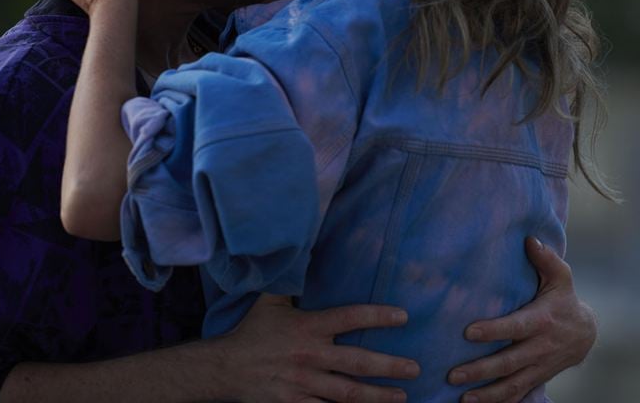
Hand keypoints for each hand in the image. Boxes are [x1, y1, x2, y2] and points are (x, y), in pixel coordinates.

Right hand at [213, 293, 419, 402]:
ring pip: (347, 393)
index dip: (377, 317)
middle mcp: (309, 355)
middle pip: (356, 362)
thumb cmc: (252, 332)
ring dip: (377, 397)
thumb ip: (291, 282)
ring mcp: (303, 383)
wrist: (224, 368)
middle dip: (388, 366)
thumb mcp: (270, 302)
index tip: (403, 316)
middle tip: (414, 368)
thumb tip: (303, 251)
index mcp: (307, 327)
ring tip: (402, 396)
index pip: (348, 318)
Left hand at [447, 238, 596, 402]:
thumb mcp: (561, 278)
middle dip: (481, 370)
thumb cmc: (564, 300)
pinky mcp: (537, 378)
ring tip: (462, 398)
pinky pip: (518, 395)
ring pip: (512, 384)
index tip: (469, 332)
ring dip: (487, 394)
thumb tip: (529, 239)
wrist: (586, 334)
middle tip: (454, 374)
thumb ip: (546, 259)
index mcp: (542, 320)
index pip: (516, 327)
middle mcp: (540, 347)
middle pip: (508, 362)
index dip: (494, 330)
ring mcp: (538, 367)